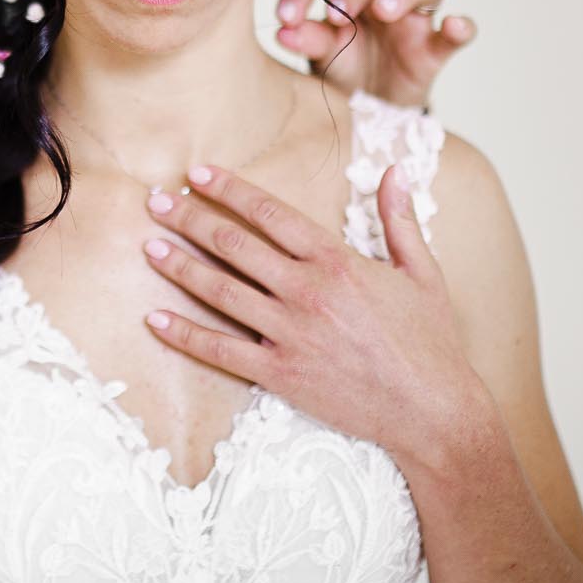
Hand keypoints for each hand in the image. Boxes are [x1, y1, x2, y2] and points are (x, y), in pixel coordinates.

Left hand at [139, 164, 484, 468]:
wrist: (433, 411)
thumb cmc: (430, 341)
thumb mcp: (422, 272)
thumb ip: (399, 219)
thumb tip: (395, 171)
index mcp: (338, 261)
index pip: (271, 214)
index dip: (230, 190)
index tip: (198, 174)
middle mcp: (307, 292)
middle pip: (234, 246)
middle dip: (190, 219)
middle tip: (155, 202)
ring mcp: (290, 334)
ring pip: (221, 292)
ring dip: (180, 268)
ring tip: (149, 248)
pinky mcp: (280, 374)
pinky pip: (221, 351)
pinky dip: (186, 335)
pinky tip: (156, 320)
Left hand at [272, 0, 474, 108]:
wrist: (367, 112)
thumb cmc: (342, 67)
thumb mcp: (319, 53)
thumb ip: (307, 38)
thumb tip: (284, 32)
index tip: (285, 17)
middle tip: (336, 12)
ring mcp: (418, 15)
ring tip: (383, 11)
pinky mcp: (437, 48)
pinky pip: (462, 30)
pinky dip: (461, 25)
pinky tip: (453, 25)